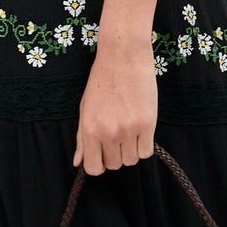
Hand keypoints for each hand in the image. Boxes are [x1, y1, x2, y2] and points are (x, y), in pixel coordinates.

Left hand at [73, 40, 157, 173]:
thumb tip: (78, 162)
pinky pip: (146, 152)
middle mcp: (108, 133)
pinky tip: (141, 130)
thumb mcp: (85, 108)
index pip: (94, 168)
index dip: (99, 164)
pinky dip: (144, 145)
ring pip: (131, 160)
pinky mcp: (148, 124)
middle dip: (116, 154)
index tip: (103, 153)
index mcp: (90, 129)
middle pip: (115, 165)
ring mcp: (129, 130)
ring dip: (131, 150)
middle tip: (118, 136)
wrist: (123, 58)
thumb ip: (81, 138)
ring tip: (130, 130)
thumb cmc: (101, 81)